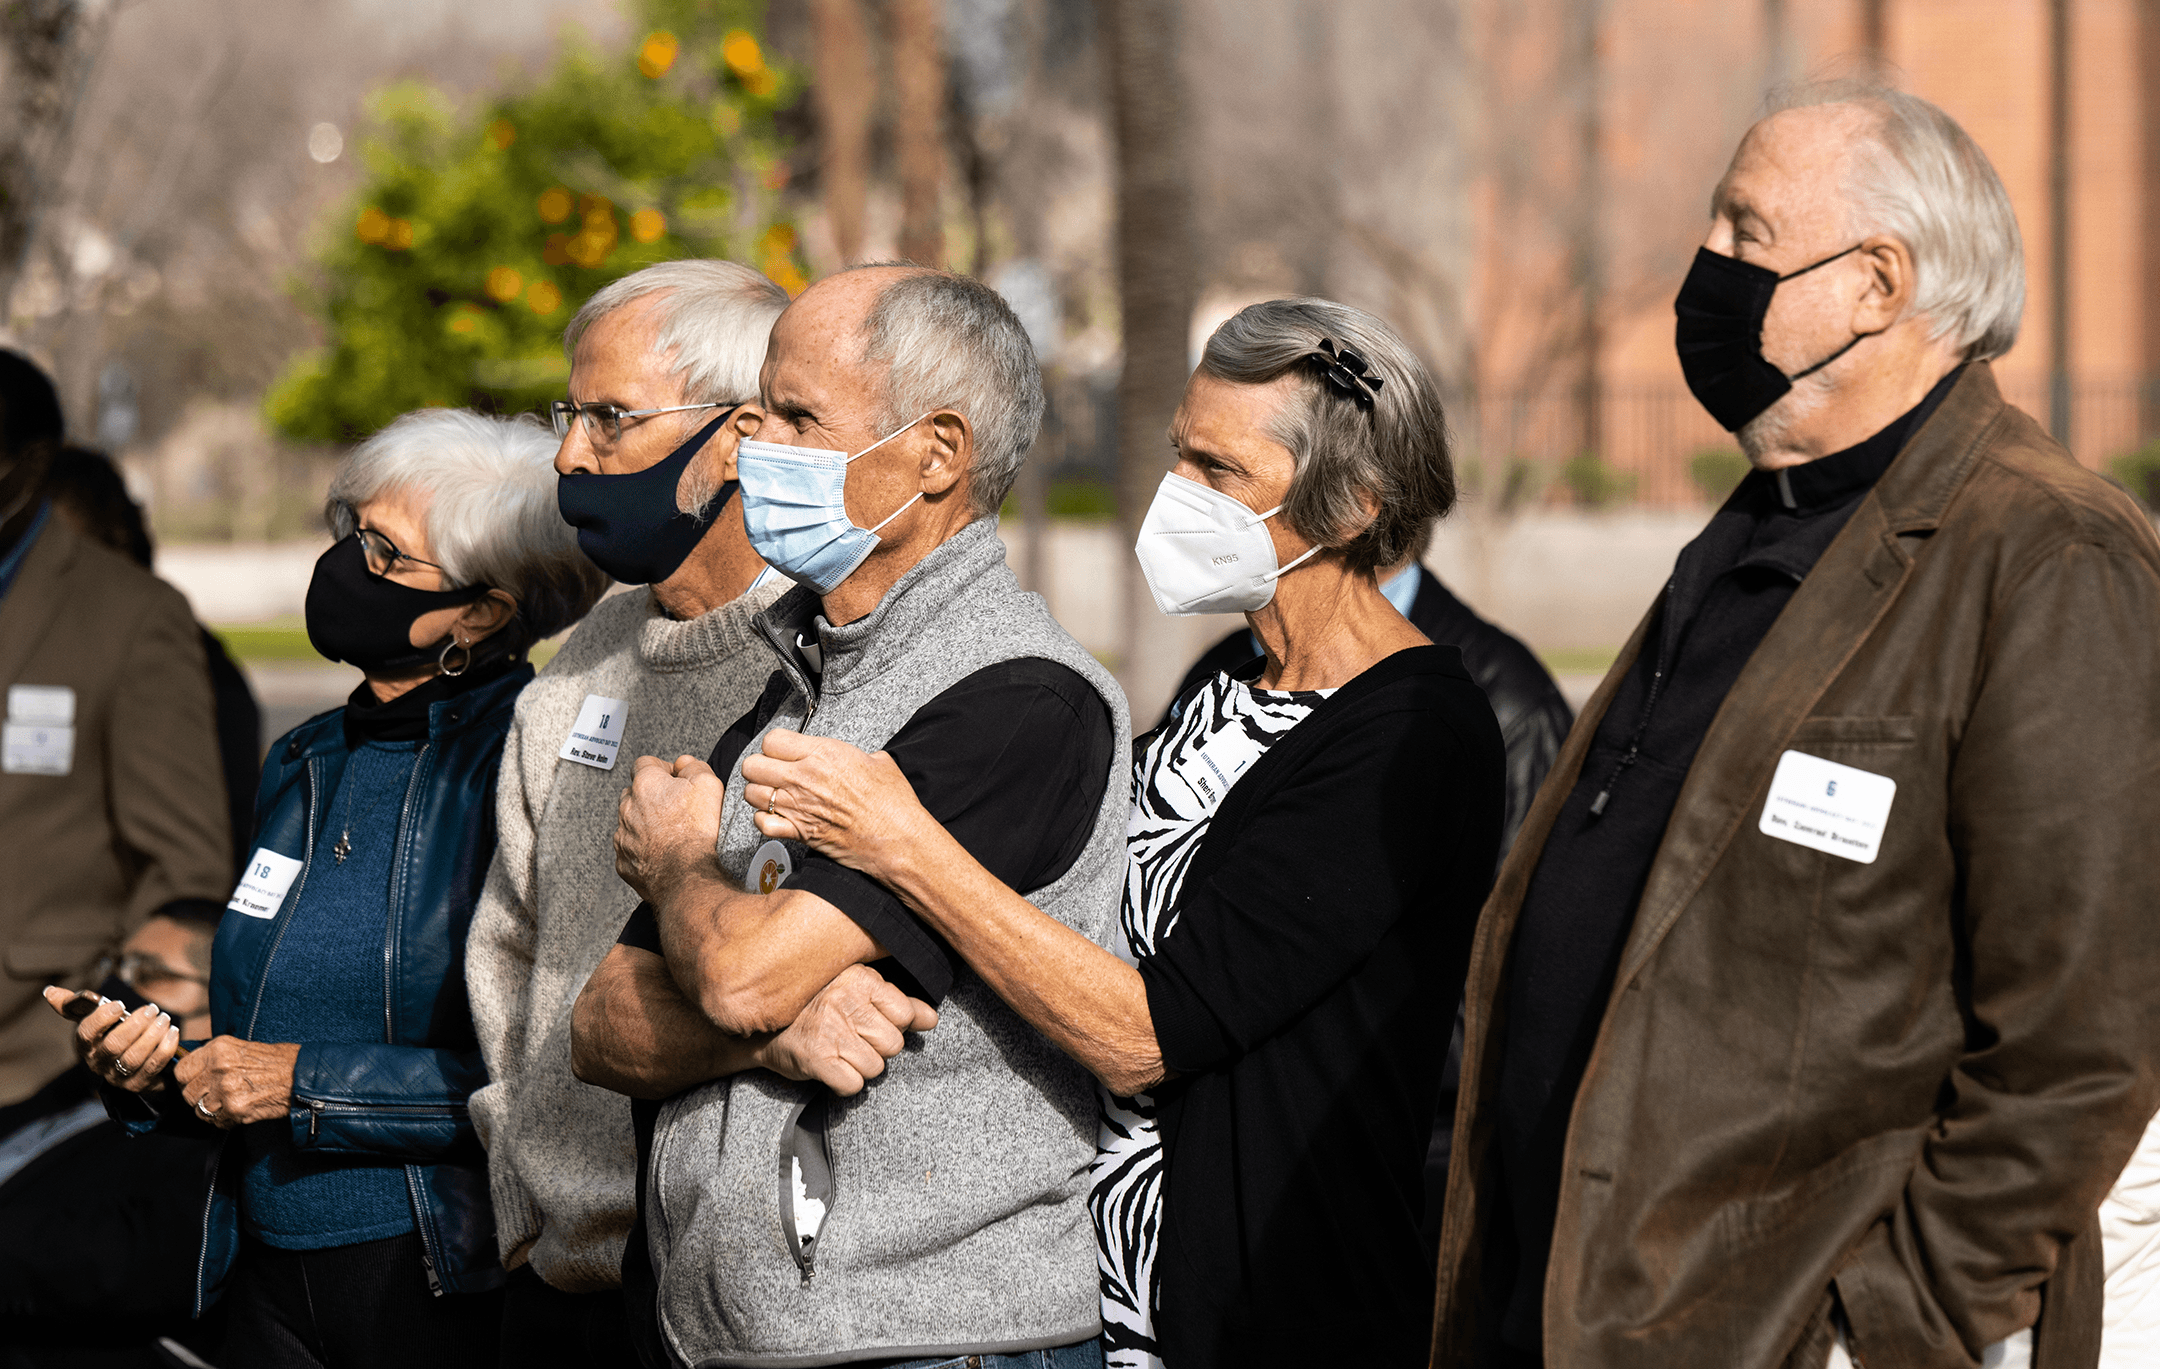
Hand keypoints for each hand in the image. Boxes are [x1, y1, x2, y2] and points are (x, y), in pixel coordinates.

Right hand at [46, 986, 178, 1092]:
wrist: (136, 1067)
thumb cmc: (114, 1036)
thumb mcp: (97, 1021)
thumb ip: (76, 1007)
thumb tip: (50, 992)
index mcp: (86, 1047)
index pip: (85, 1034)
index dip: (102, 1018)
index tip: (120, 1004)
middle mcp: (98, 1064)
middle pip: (113, 1046)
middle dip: (134, 1025)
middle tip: (152, 1009)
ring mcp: (118, 1077)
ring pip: (133, 1058)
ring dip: (152, 1036)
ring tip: (165, 1019)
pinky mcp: (138, 1085)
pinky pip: (152, 1068)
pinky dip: (164, 1049)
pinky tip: (173, 1033)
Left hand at [173, 1037, 299, 1128]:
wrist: (302, 1077)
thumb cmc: (277, 1062)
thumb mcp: (242, 1048)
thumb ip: (215, 1058)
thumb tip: (192, 1070)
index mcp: (219, 1048)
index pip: (181, 1070)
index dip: (187, 1080)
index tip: (196, 1083)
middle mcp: (218, 1067)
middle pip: (188, 1093)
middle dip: (200, 1098)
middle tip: (217, 1096)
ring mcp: (225, 1089)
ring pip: (200, 1110)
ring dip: (212, 1111)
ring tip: (230, 1104)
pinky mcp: (234, 1108)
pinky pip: (216, 1122)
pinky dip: (225, 1121)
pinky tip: (240, 1110)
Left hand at [614, 754, 727, 904]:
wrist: (688, 877)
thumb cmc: (698, 832)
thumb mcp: (708, 784)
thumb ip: (694, 766)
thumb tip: (684, 764)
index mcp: (645, 784)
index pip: (646, 763)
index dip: (663, 768)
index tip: (676, 779)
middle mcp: (627, 809)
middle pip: (634, 793)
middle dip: (651, 797)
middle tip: (675, 808)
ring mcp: (623, 838)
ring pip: (630, 823)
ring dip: (646, 824)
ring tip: (672, 834)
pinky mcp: (624, 864)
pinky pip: (631, 851)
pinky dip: (644, 850)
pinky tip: (664, 854)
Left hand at [740, 730, 929, 883]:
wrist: (898, 838)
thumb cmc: (893, 802)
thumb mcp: (879, 761)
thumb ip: (855, 755)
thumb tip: (855, 757)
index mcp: (823, 753)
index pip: (772, 740)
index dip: (776, 746)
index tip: (784, 752)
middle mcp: (804, 777)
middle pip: (752, 764)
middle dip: (760, 768)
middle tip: (773, 773)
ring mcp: (798, 805)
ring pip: (751, 792)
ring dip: (759, 794)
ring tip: (774, 796)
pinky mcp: (799, 832)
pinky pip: (761, 823)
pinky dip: (765, 821)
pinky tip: (777, 818)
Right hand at [756, 964, 936, 1096]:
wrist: (760, 1031)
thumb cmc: (815, 1011)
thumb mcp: (857, 996)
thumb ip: (899, 1004)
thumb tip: (932, 1019)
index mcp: (860, 978)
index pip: (906, 1014)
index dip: (892, 1025)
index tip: (869, 1023)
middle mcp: (845, 1000)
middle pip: (894, 1044)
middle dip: (876, 1049)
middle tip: (850, 1040)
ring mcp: (830, 1029)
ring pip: (876, 1068)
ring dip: (859, 1068)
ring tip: (839, 1052)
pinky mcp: (816, 1058)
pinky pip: (854, 1085)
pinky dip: (844, 1084)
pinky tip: (830, 1068)